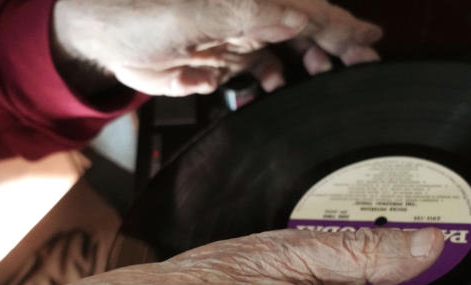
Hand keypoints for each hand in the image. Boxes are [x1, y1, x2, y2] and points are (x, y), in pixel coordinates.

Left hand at [51, 0, 382, 95]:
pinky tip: (274, 90)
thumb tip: (297, 16)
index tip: (372, 37)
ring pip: (289, 50)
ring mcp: (237, 37)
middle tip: (362, 63)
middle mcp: (248, 16)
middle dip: (337, 45)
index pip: (307, 10)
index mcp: (249, 2)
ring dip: (310, 65)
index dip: (342, 23)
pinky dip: (272, 81)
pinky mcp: (222, 60)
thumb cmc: (136, 17)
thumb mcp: (195, 17)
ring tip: (325, 78)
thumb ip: (249, 17)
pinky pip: (258, 71)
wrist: (99, 41)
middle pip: (306, 28)